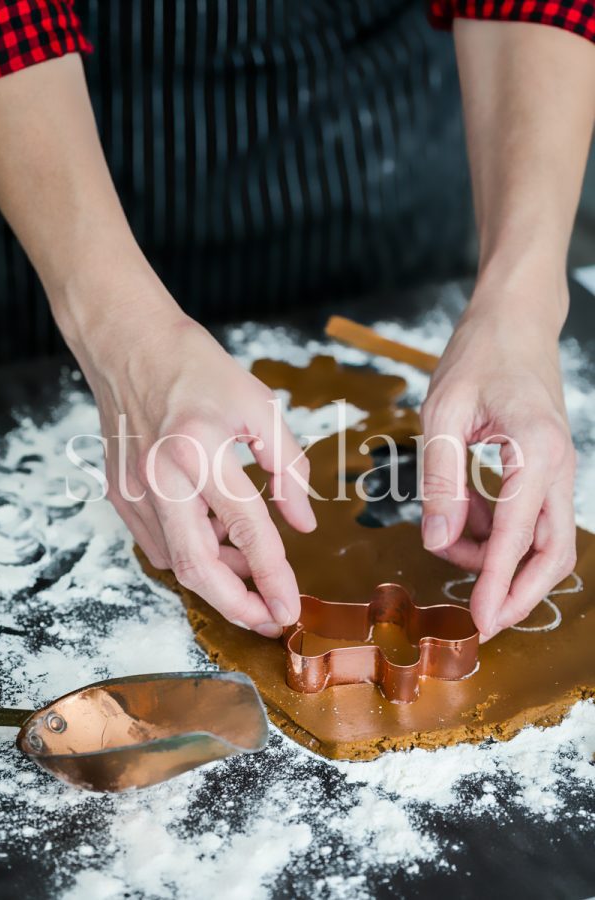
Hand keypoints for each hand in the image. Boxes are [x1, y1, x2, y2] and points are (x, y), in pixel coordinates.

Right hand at [69, 275, 315, 636]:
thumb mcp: (259, 406)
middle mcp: (159, 476)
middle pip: (199, 566)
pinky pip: (158, 544)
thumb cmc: (197, 367)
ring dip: (217, 579)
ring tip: (251, 571)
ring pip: (176, 562)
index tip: (292, 610)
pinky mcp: (119, 493)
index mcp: (199, 448)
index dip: (273, 575)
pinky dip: (191, 556)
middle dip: (238, 605)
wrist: (128, 343)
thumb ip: (288, 467)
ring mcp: (132, 489)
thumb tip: (303, 522)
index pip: (247, 527)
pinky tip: (216, 544)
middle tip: (270, 619)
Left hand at [420, 284, 575, 639]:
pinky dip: (499, 532)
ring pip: (545, 539)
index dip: (497, 583)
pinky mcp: (544, 467)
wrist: (513, 318)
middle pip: (553, 551)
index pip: (519, 535)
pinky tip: (463, 522)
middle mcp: (558, 464)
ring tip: (452, 551)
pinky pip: (529, 516)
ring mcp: (556, 467)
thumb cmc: (478, 354)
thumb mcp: (443, 412)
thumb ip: (440, 479)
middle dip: (521, 593)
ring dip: (504, 561)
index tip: (479, 621)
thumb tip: (436, 540)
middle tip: (483, 622)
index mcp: (536, 450)